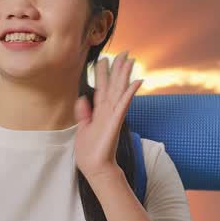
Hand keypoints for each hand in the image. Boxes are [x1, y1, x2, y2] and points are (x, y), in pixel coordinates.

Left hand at [74, 50, 142, 180]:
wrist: (95, 168)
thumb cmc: (90, 151)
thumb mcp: (82, 128)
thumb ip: (84, 113)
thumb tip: (82, 98)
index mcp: (99, 112)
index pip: (102, 88)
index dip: (103, 73)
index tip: (104, 59)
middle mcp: (108, 111)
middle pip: (114, 85)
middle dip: (118, 68)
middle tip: (124, 52)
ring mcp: (113, 116)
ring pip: (120, 90)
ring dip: (125, 75)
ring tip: (131, 60)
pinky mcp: (116, 122)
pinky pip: (124, 105)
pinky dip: (130, 93)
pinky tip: (137, 82)